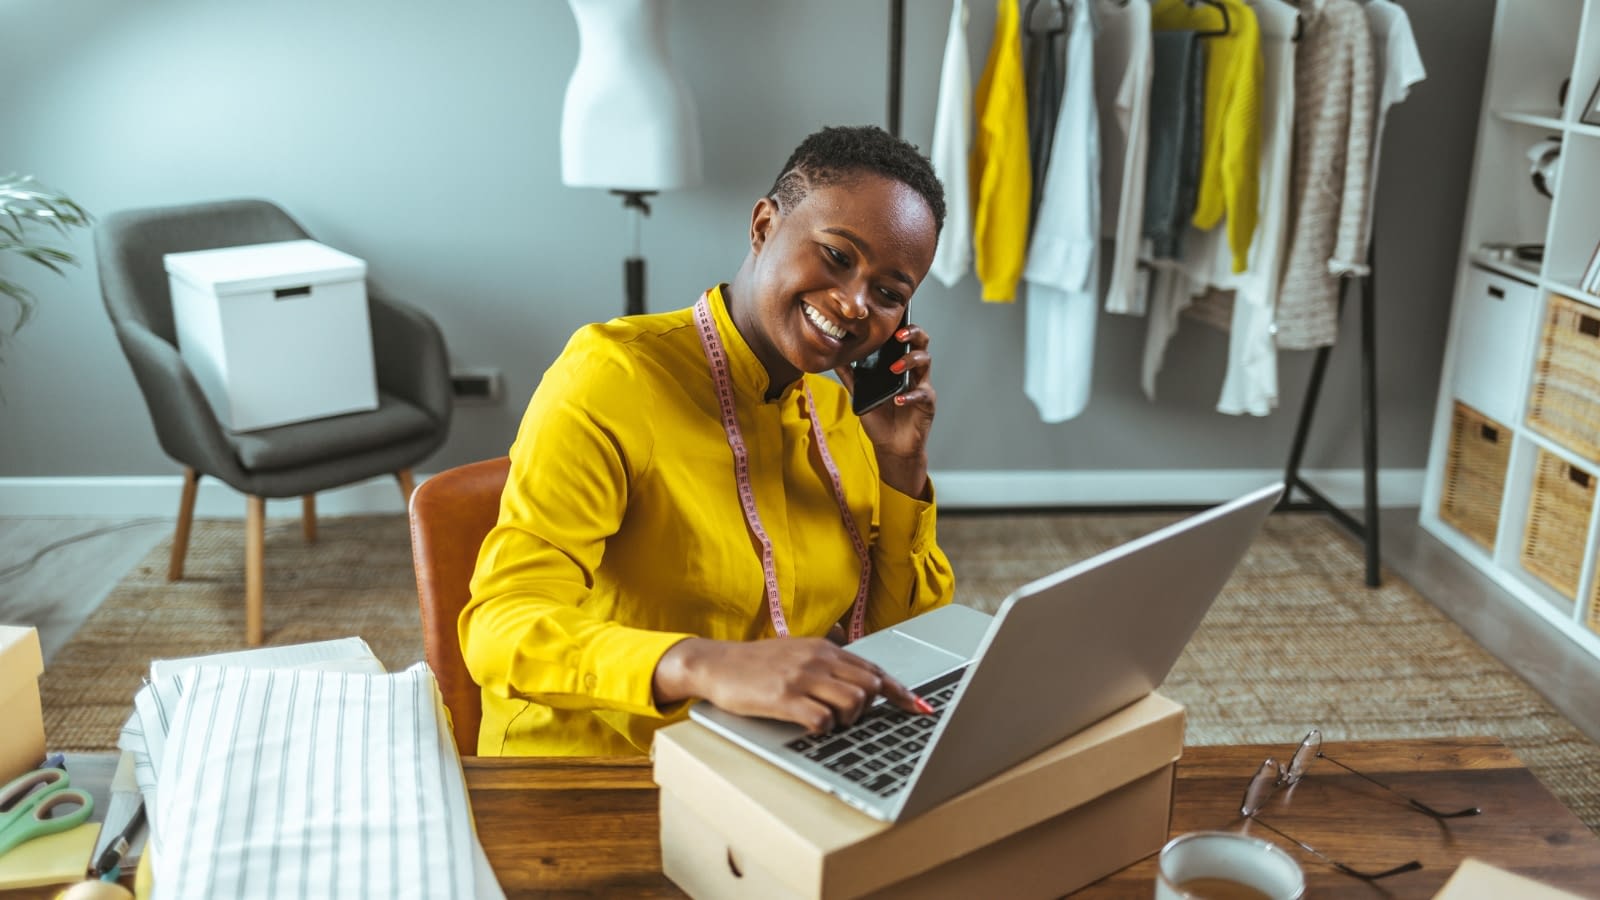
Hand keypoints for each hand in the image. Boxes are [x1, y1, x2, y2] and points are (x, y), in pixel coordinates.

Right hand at [653, 637, 927, 733]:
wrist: (716, 664)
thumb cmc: (756, 662)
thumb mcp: (795, 648)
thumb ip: (824, 651)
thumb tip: (849, 645)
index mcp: (825, 648)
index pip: (874, 669)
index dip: (900, 692)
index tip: (920, 708)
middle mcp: (818, 659)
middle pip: (870, 686)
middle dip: (869, 708)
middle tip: (850, 718)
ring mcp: (801, 678)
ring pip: (853, 703)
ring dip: (848, 721)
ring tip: (829, 722)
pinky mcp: (784, 698)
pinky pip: (822, 719)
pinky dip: (824, 729)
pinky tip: (811, 726)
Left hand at [835, 323, 934, 498]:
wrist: (891, 446)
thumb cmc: (880, 418)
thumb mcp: (860, 394)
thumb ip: (851, 376)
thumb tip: (836, 358)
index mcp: (899, 365)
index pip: (904, 339)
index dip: (901, 327)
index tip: (888, 323)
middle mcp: (913, 371)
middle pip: (922, 343)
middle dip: (913, 334)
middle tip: (899, 335)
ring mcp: (921, 385)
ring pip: (925, 362)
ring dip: (909, 361)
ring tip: (894, 368)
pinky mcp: (927, 403)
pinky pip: (922, 394)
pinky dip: (909, 396)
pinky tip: (898, 400)